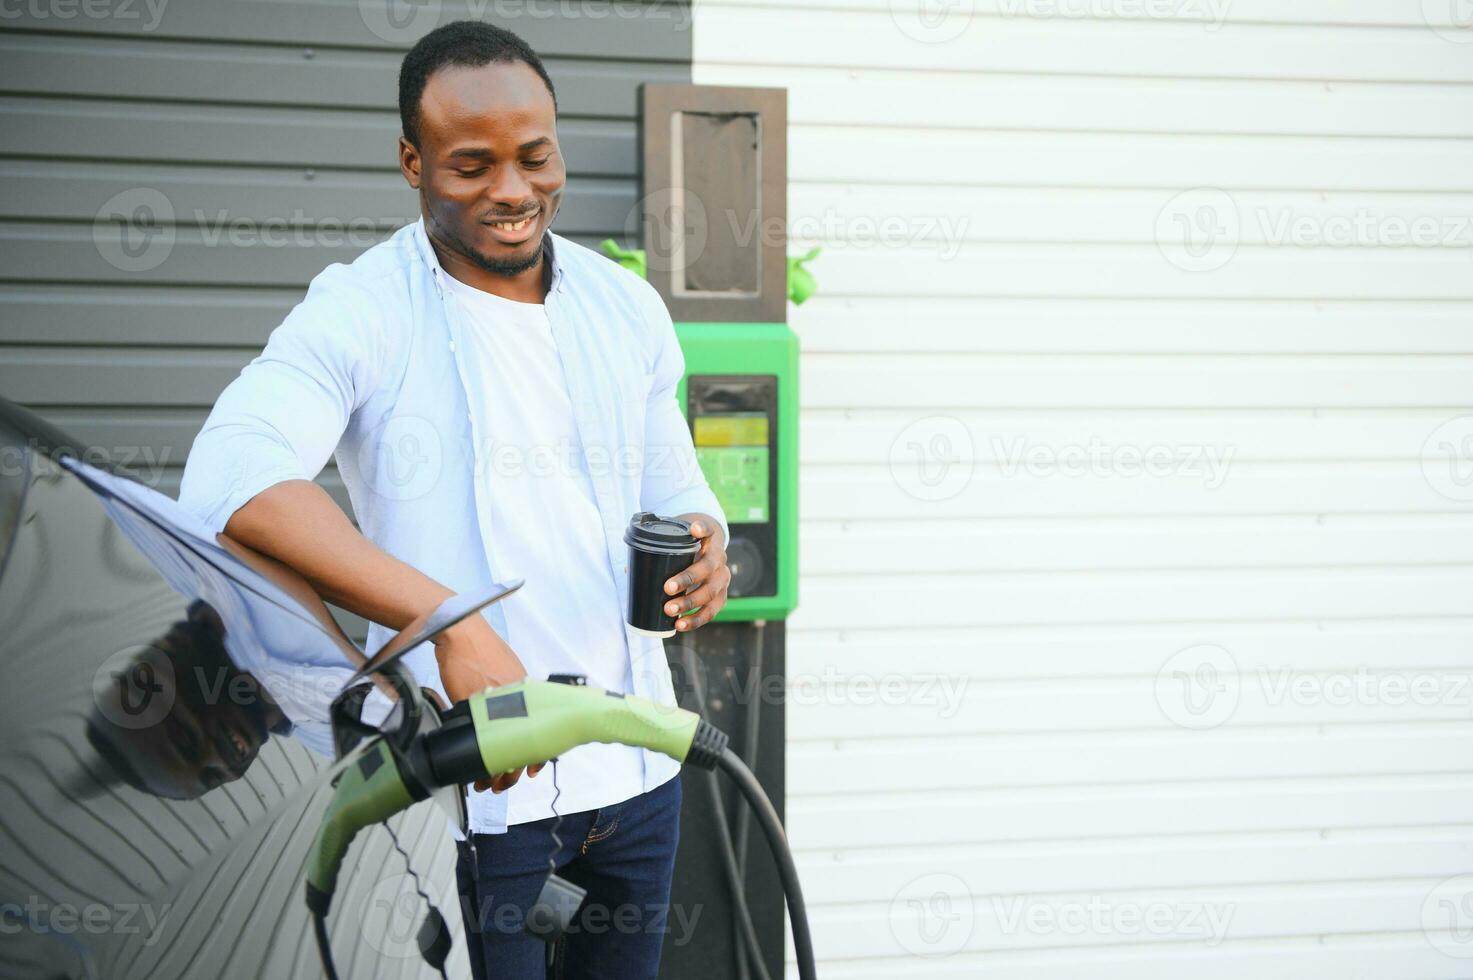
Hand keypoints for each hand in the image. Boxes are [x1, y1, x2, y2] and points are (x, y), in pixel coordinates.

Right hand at [433, 615, 543, 791]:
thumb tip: (515, 713)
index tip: (534, 769)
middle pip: (520, 746)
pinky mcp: (470, 704)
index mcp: (527, 692)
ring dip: (494, 770)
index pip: (540, 732)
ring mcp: (493, 703)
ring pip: (499, 748)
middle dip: (513, 772)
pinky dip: (475, 757)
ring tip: (488, 781)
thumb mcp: (508, 671)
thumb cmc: (482, 649)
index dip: (538, 755)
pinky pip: (475, 739)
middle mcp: (514, 700)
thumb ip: (514, 693)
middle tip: (505, 782)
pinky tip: (473, 767)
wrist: (461, 632)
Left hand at [663, 515, 729, 632]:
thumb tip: (628, 570)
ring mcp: (722, 579)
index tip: (694, 529)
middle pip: (707, 568)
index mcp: (709, 540)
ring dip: (690, 603)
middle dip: (687, 579)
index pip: (708, 530)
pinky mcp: (721, 597)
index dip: (702, 529)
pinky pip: (711, 611)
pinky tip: (681, 625)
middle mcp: (719, 558)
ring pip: (711, 592)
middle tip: (667, 588)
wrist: (709, 555)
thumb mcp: (679, 542)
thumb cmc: (687, 549)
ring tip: (670, 612)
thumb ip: (657, 551)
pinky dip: (696, 620)